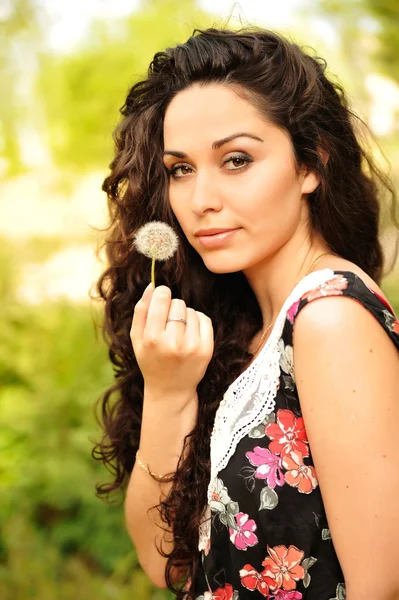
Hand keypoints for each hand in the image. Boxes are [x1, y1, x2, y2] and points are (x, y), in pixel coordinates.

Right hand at [130, 284, 213, 398]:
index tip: (161, 299)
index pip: (162, 298)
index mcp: (152, 338)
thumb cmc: (150, 360)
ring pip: (191, 311)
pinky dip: (198, 321)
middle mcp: (172, 343)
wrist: (170, 390)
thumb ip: (141, 310)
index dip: (162, 294)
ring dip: (185, 316)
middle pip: (178, 303)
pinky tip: (190, 333)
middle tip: (168, 323)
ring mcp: (192, 347)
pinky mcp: (206, 350)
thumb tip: (153, 286)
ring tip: (178, 331)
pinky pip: (205, 320)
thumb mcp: (137, 338)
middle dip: (172, 307)